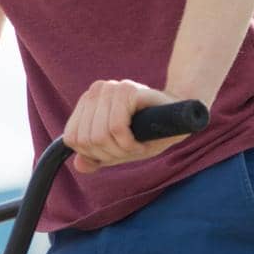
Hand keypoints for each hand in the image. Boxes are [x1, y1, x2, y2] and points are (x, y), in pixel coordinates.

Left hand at [64, 79, 190, 173]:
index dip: (92, 154)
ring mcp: (111, 88)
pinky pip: (116, 128)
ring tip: (136, 145)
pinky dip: (129, 143)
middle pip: (86, 140)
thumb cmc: (148, 132)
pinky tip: (141, 143)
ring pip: (100, 135)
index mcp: (87, 102)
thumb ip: (95, 157)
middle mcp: (96, 90)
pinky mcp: (127, 90)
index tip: (114, 152)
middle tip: (129, 150)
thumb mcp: (117, 149)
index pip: (72, 138)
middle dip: (109, 154)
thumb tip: (78, 165)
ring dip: (121, 150)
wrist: (181, 118)